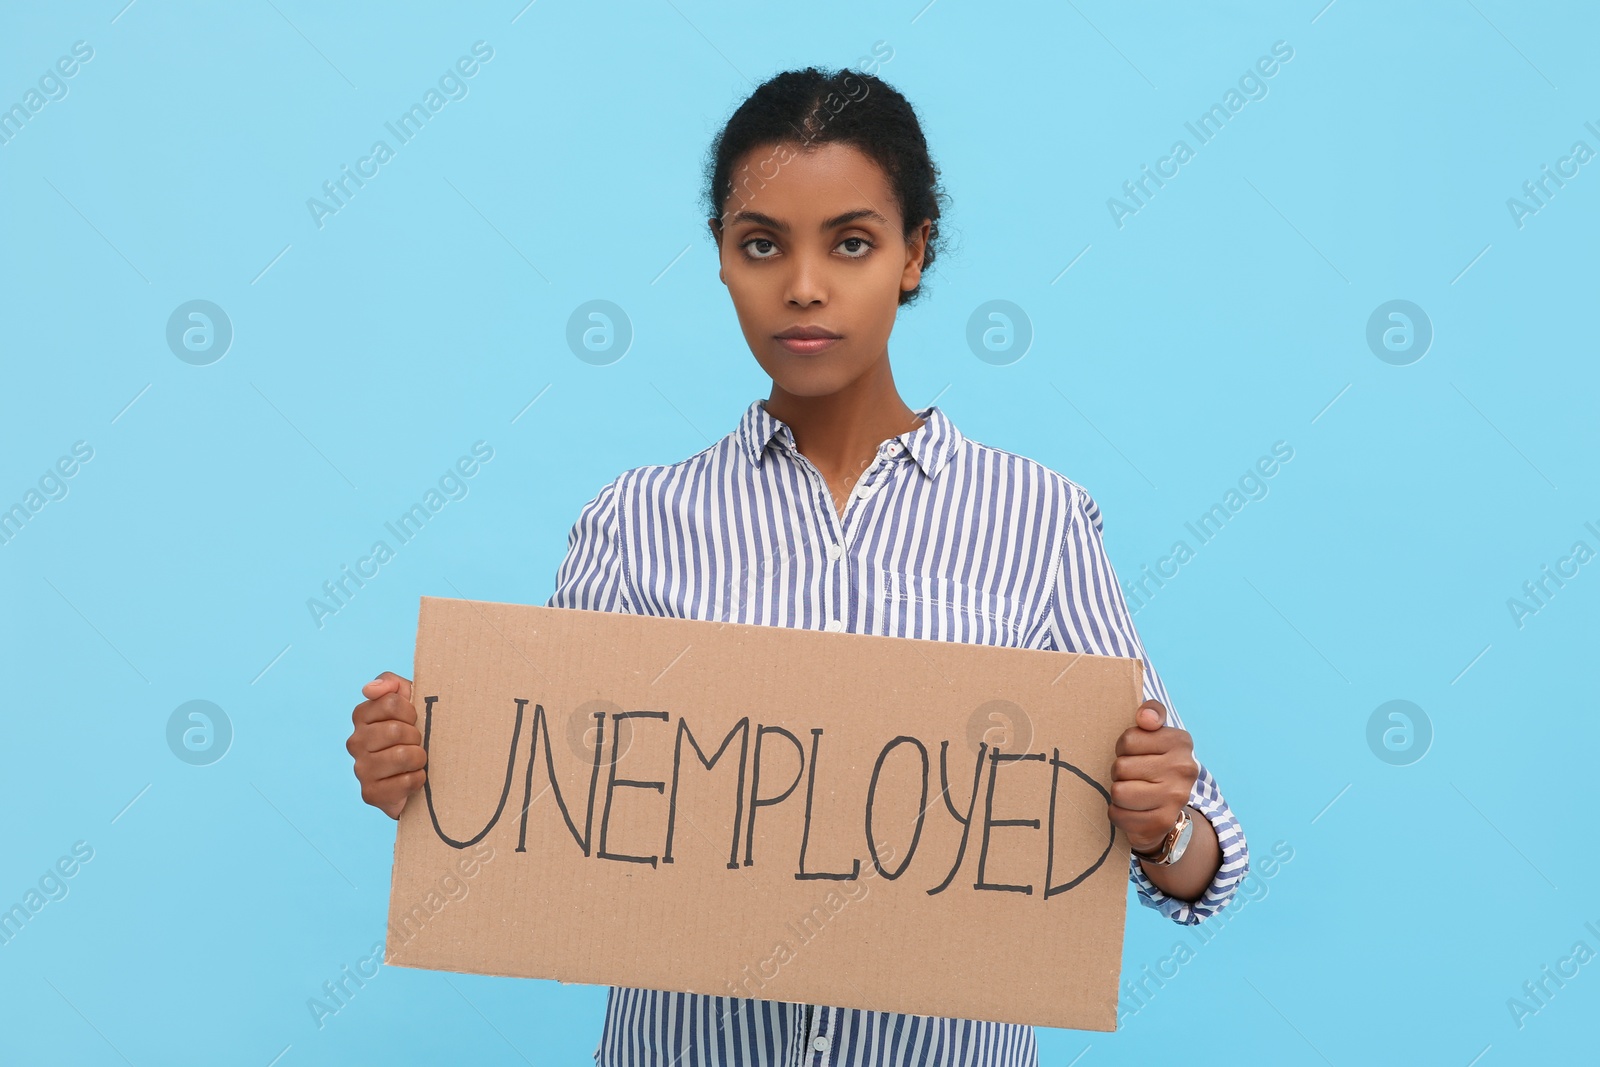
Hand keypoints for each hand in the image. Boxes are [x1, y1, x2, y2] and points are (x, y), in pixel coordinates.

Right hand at [346, 671, 426, 819]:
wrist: (414, 775)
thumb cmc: (412, 733)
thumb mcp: (408, 701)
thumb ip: (391, 685)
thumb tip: (369, 689)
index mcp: (362, 716)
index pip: (392, 702)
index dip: (411, 711)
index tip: (412, 719)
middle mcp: (355, 742)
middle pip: (397, 729)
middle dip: (415, 736)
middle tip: (414, 743)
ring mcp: (360, 769)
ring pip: (403, 755)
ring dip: (418, 758)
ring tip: (414, 760)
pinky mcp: (370, 794)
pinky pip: (405, 781)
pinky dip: (417, 779)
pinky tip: (411, 778)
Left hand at [1108, 700, 1198, 854]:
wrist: (1169, 807)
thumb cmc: (1153, 762)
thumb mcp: (1154, 732)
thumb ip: (1151, 712)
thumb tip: (1145, 718)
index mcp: (1181, 741)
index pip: (1128, 740)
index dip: (1123, 748)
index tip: (1136, 754)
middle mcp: (1184, 769)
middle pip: (1121, 767)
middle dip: (1119, 772)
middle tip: (1133, 776)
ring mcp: (1176, 798)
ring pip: (1119, 792)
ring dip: (1118, 793)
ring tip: (1132, 791)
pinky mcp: (1163, 822)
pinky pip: (1118, 815)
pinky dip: (1118, 813)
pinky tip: (1132, 810)